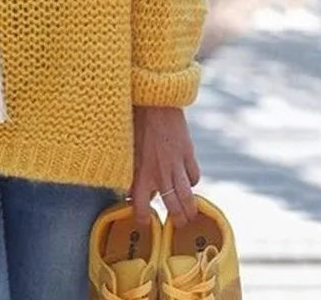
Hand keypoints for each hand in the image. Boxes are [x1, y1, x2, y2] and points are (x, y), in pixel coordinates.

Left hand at [130, 106, 199, 227]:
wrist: (153, 99)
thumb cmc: (134, 120)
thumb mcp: (125, 147)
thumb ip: (129, 170)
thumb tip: (128, 189)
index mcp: (141, 171)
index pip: (140, 206)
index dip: (142, 218)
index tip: (144, 221)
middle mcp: (160, 172)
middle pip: (173, 208)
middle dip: (176, 220)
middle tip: (176, 222)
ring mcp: (176, 163)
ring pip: (189, 198)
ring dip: (190, 209)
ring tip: (189, 214)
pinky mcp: (188, 153)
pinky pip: (194, 176)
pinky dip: (192, 181)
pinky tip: (187, 180)